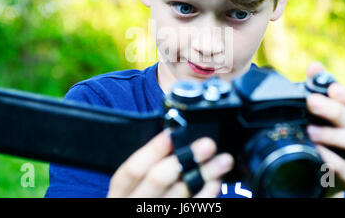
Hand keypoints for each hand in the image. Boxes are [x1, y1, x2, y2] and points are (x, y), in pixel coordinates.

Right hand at [107, 130, 233, 197]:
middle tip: (208, 144)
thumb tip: (176, 140)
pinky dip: (206, 196)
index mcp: (121, 192)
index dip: (152, 151)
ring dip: (204, 175)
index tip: (171, 134)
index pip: (132, 170)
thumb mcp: (135, 186)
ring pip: (180, 196)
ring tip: (224, 160)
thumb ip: (150, 167)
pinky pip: (192, 209)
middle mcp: (135, 205)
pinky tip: (216, 182)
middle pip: (157, 181)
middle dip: (184, 159)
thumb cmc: (140, 199)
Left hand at [305, 62, 344, 196]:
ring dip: (333, 135)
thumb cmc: (332, 138)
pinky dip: (330, 158)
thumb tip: (315, 67)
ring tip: (310, 130)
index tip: (332, 88)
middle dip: (335, 111)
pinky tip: (316, 151)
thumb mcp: (330, 114)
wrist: (326, 173)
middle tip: (312, 102)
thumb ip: (323, 90)